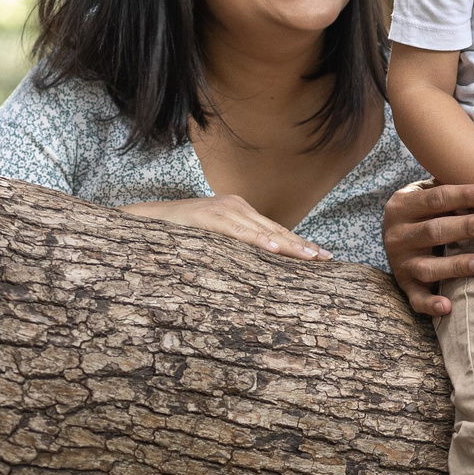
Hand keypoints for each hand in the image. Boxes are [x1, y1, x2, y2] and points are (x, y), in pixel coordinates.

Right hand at [126, 195, 327, 259]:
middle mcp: (237, 206)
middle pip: (277, 231)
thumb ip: (234, 246)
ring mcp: (224, 210)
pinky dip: (258, 241)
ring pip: (264, 232)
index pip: (277, 231)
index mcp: (241, 212)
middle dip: (303, 246)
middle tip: (327, 260)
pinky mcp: (210, 217)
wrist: (147, 220)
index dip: (300, 244)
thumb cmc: (180, 234)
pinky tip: (275, 249)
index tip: (322, 257)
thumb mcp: (213, 240)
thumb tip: (258, 268)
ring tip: (310, 257)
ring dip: (289, 246)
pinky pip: (239, 232)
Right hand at [386, 180, 473, 313]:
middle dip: (468, 227)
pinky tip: (448, 307)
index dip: (467, 195)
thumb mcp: (428, 194)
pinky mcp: (404, 285)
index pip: (437, 197)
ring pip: (428, 266)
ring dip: (457, 265)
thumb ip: (449, 187)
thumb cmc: (424, 211)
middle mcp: (396, 234)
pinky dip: (430, 304)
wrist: (393, 237)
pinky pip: (416, 298)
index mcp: (402, 205)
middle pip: (435, 230)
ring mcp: (399, 262)